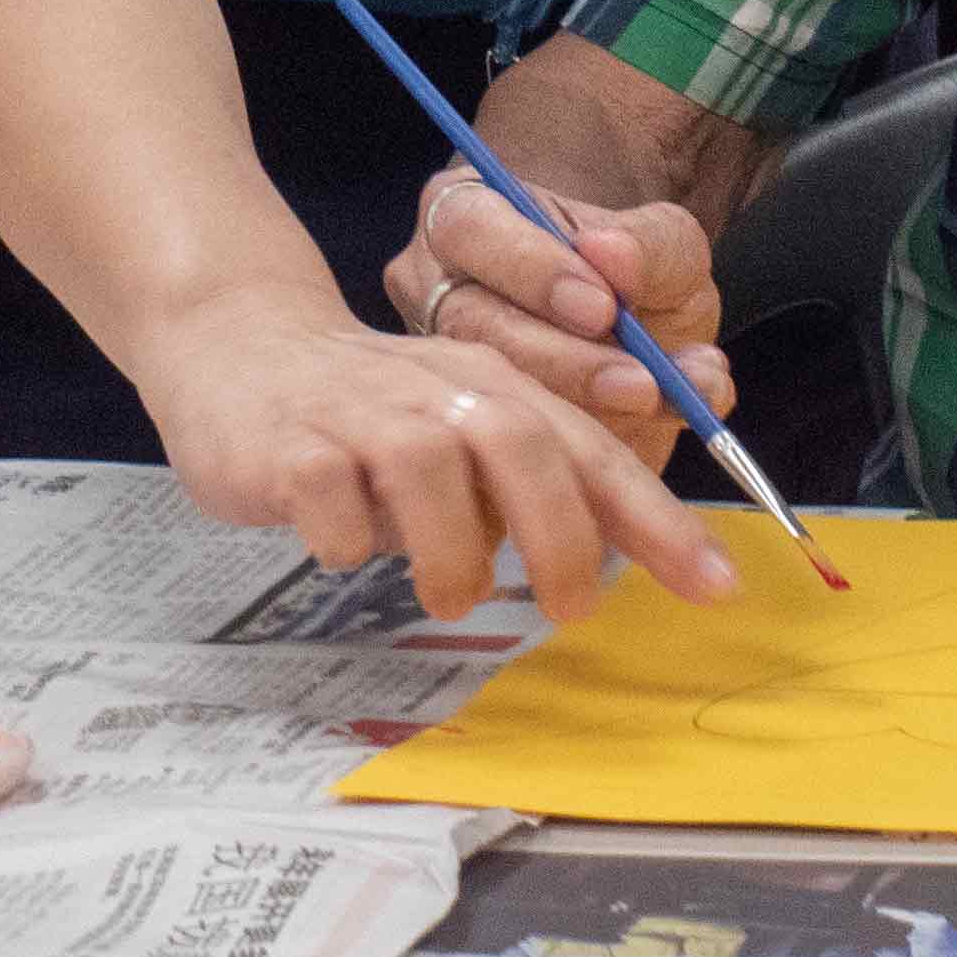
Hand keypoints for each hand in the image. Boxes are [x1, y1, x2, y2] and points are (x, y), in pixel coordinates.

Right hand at [151, 296, 735, 626]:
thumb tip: (603, 559)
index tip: (717, 586)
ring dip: (452, 553)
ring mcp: (361, 415)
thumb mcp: (463, 431)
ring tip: (448, 591)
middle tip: (571, 608)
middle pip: (523, 448)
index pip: (593, 453)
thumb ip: (528, 485)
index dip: (659, 520)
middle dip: (562, 538)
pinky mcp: (290, 445)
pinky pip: (331, 501)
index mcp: (495, 388)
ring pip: (429, 475)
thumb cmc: (370, 410)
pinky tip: (342, 545)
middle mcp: (437, 391)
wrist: (239, 348)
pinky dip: (346, 539)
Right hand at [387, 159, 736, 437]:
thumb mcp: (662, 241)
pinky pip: (519, 445)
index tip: (605, 308)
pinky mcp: (475, 431)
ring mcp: (445, 363)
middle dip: (564, 359)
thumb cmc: (638, 269)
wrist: (644, 324)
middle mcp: (436, 288)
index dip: (533, 270)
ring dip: (586, 409)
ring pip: (491, 394)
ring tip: (661, 403)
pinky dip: (599, 443)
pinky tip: (657, 427)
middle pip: (472, 323)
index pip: (469, 228)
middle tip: (640, 382)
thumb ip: (647, 244)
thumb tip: (614, 257)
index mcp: (462, 216)